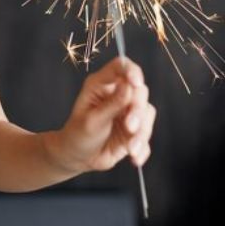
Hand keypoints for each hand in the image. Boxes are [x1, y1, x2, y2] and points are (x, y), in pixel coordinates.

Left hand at [50, 57, 155, 172]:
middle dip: (138, 111)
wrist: (77, 158)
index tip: (135, 83)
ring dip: (142, 133)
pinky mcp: (135, 129)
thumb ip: (112, 104)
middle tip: (129, 127)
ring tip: (130, 148)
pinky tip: (134, 158)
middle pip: (140, 92)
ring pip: (147, 114)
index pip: (121, 67)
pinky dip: (142, 148)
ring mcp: (128, 112)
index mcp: (101, 85)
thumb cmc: (78, 135)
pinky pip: (147, 136)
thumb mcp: (93, 120)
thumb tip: (129, 85)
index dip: (131, 71)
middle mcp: (117, 95)